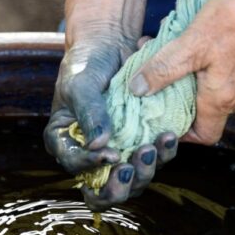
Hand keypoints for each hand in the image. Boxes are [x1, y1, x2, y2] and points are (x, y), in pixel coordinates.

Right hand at [44, 33, 177, 209]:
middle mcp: (90, 154)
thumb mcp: (81, 86)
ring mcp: (117, 151)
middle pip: (103, 189)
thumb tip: (98, 145)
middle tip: (130, 167)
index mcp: (65, 142)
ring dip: (145, 170)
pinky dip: (162, 152)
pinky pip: (152, 159)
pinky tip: (169, 138)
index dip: (91, 167)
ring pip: (132, 180)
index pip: (74, 167)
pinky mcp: (140, 142)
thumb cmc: (87, 64)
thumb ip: (89, 114)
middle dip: (120, 185)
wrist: (111, 45)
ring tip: (154, 147)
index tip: (110, 153)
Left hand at [128, 0, 234, 144]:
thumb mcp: (191, 45)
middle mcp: (234, 95)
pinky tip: (181, 41)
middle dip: (173, 98)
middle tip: (151, 81)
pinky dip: (196, 63)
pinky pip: (217, 72)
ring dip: (183, 76)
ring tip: (160, 55)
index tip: (159, 118)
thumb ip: (163, 69)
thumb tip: (136, 89)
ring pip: (207, 88)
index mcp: (220, 99)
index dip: (182, 134)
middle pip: (202, 112)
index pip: (204, 136)